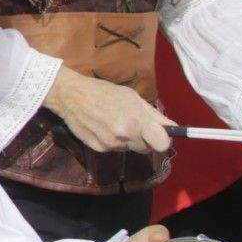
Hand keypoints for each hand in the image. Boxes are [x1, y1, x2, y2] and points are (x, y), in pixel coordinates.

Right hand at [43, 68, 174, 154]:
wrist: (70, 96)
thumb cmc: (103, 92)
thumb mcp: (132, 97)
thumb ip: (153, 114)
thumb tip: (171, 128)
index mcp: (137, 120)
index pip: (163, 144)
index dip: (164, 140)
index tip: (160, 135)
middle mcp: (126, 135)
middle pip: (147, 148)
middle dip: (145, 139)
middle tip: (133, 125)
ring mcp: (112, 144)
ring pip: (130, 148)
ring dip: (128, 139)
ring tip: (114, 123)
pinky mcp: (99, 149)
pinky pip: (115, 149)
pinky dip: (113, 141)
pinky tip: (103, 127)